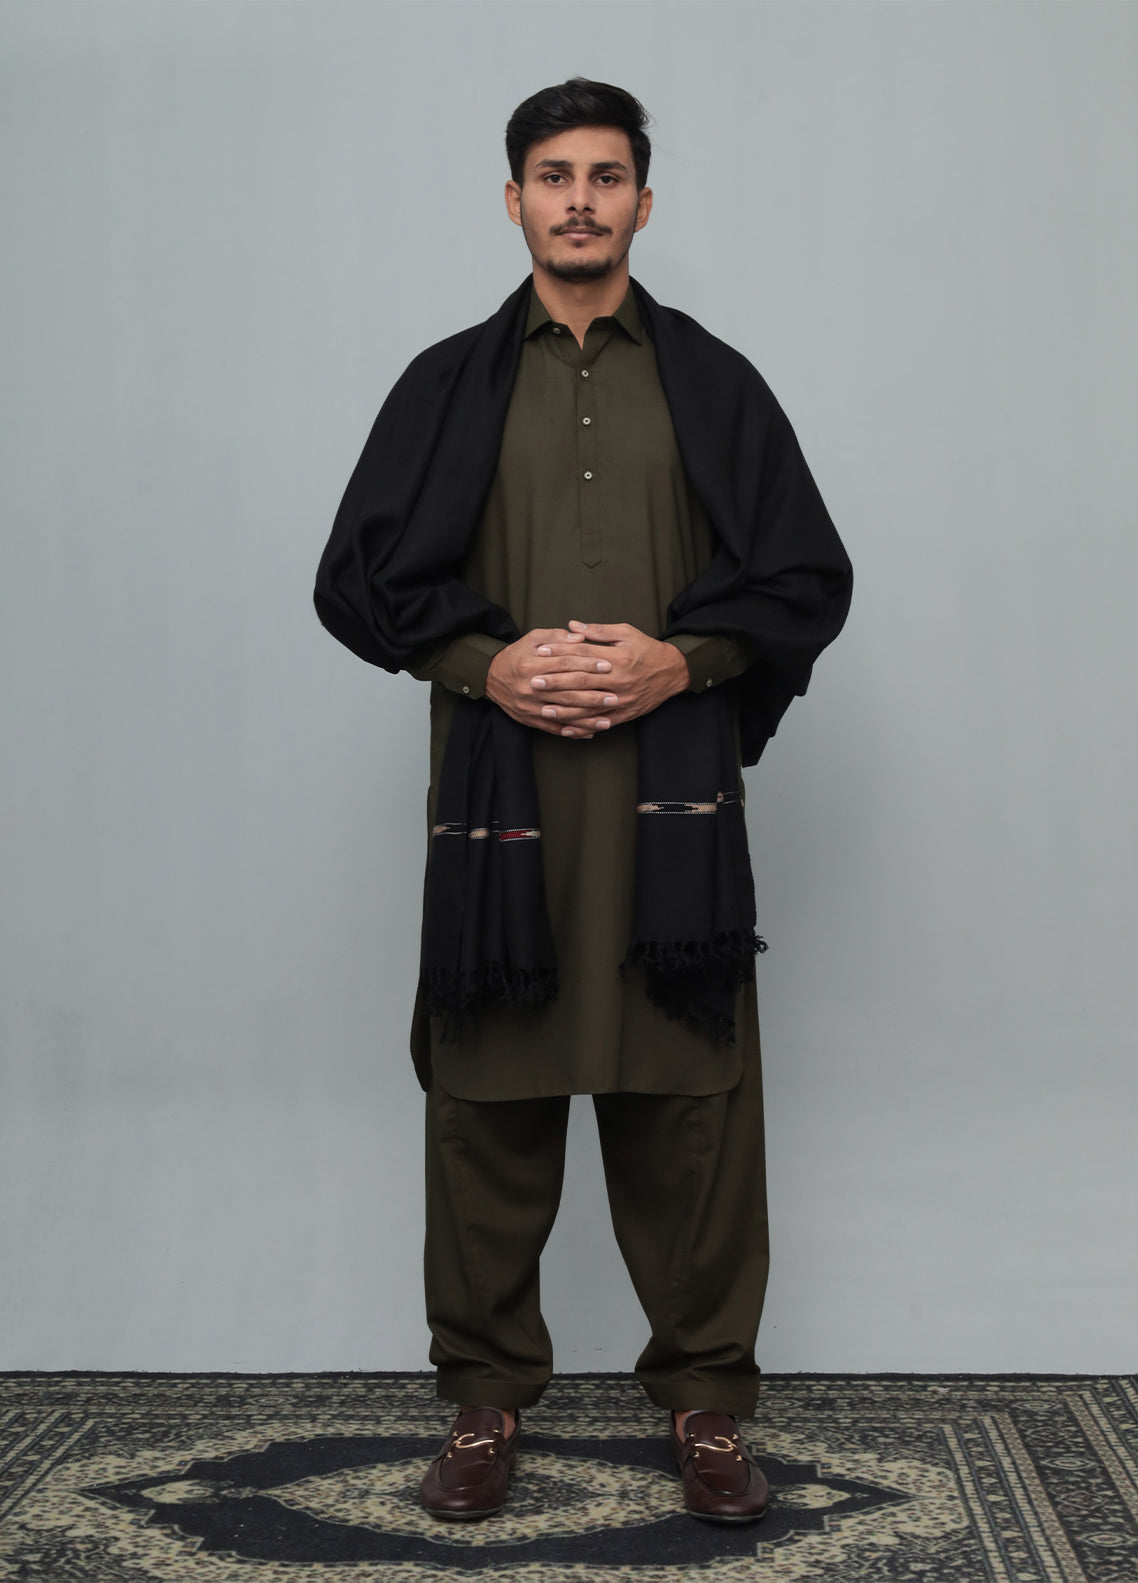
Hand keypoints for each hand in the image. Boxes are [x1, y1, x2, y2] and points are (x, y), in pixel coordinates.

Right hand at [485, 627, 620, 738]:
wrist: (489, 677)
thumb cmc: (516, 655)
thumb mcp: (532, 639)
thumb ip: (557, 637)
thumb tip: (581, 637)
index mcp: (531, 666)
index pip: (564, 664)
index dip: (587, 665)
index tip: (607, 666)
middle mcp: (530, 688)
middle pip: (566, 692)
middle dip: (592, 695)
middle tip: (614, 696)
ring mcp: (529, 706)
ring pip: (563, 714)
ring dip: (587, 718)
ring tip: (608, 719)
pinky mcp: (529, 719)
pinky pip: (554, 728)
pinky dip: (573, 731)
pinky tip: (591, 732)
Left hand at [510, 620, 689, 732]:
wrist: (673, 672)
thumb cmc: (646, 649)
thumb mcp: (626, 632)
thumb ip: (598, 631)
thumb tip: (572, 626)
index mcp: (617, 657)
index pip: (583, 654)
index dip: (560, 653)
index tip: (540, 653)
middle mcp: (619, 680)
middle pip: (582, 681)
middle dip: (556, 683)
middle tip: (533, 683)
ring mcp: (622, 699)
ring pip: (589, 706)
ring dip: (565, 709)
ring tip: (543, 709)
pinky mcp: (625, 713)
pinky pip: (601, 722)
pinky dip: (583, 727)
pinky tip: (565, 729)